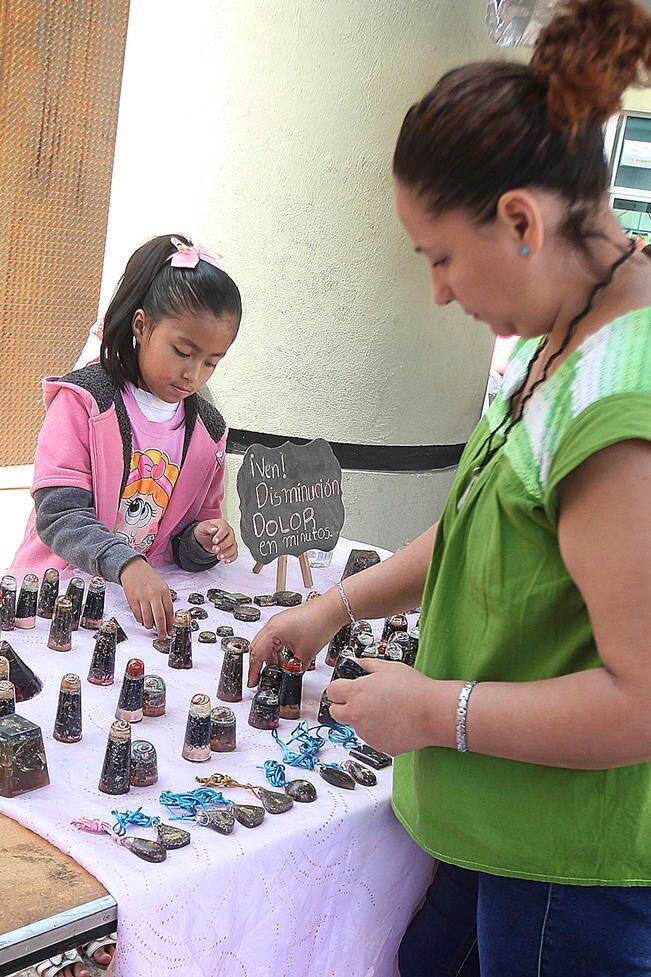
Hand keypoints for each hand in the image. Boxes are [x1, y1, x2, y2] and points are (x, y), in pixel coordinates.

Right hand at [119, 558, 173, 636]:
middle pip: (159, 617)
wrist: (134, 569)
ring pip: (147, 619)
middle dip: (161, 629)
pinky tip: (142, 619)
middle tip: (162, 635)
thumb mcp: (162, 587)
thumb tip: (168, 619)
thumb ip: (165, 601)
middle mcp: (154, 594)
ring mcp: (142, 597)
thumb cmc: (149, 579)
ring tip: (150, 626)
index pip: (169, 611)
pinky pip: (137, 616)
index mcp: (164, 591)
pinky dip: (140, 620)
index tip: (170, 631)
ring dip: (149, 626)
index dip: (170, 623)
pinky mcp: (132, 600)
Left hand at [194, 519, 237, 562]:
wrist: (204, 537)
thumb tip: (214, 529)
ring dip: (227, 553)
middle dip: (223, 546)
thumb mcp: (202, 527)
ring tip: (219, 557)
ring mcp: (231, 541)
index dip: (220, 536)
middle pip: (230, 539)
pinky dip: (231, 558)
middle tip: (214, 549)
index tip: (214, 541)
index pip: (225, 529)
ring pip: (233, 547)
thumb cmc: (204, 530)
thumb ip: (208, 527)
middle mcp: (229, 532)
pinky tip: (225, 560)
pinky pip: (234, 554)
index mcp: (222, 525)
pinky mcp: (231, 549)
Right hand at [248, 596, 342, 686]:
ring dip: (270, 658)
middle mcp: (273, 624)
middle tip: (259, 679)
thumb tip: (289, 677)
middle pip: (257, 648)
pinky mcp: (286, 621)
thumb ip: (294, 669)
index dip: (253, 671)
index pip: (256, 654)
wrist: (332, 609)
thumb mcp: (305, 654)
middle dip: (258, 665)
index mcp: (273, 631)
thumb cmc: (320, 624)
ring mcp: (279, 621)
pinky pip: (275, 638)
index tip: (251, 683)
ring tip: (277, 671)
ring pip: (266, 643)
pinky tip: (285, 659)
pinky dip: (277, 650)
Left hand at [327, 658, 454, 755]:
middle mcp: (357, 714)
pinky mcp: (378, 746)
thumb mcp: (389, 667)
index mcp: (356, 692)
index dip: (338, 689)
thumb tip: (355, 663)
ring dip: (363, 719)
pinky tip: (394, 722)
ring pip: (355, 726)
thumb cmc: (415, 689)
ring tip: (386, 710)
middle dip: (343, 706)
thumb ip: (366, 664)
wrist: (434, 712)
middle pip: (335, 712)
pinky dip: (378, 731)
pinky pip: (372, 738)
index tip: (344, 689)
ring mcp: (366, 732)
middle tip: (359, 701)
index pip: (331, 692)